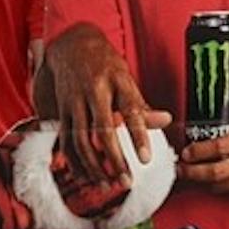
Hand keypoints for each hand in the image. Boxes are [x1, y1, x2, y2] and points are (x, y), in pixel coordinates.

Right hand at [40, 23, 169, 180]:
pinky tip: (86, 175)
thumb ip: (143, 105)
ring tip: (108, 184)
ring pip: (81, 139)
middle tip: (126, 181)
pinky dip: (75, 161)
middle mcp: (95, 90)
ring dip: (94, 166)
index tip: (146, 159)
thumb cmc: (105, 64)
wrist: (72, 45)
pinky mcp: (61, 110)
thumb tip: (167, 121)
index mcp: (117, 81)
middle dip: (114, 159)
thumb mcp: (127, 79)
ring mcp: (75, 101)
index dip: (138, 136)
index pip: (131, 111)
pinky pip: (66, 140)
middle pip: (103, 130)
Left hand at [176, 109, 228, 194]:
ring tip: (190, 176)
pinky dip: (218, 187)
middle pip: (214, 173)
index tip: (186, 152)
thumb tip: (215, 126)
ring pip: (220, 186)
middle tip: (181, 169)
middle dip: (192, 173)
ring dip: (202, 182)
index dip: (197, 152)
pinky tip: (210, 182)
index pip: (217, 148)